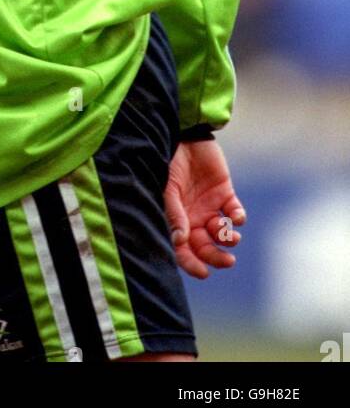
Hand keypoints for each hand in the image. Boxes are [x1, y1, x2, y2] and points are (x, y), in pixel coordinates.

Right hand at [164, 139, 245, 278]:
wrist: (183, 135)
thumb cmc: (169, 162)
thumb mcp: (168, 189)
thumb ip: (175, 214)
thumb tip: (180, 241)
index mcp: (177, 220)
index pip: (184, 249)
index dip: (192, 263)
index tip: (204, 272)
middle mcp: (194, 217)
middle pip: (206, 246)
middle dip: (217, 256)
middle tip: (228, 261)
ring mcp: (210, 206)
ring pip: (223, 233)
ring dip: (228, 238)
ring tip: (229, 235)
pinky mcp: (225, 193)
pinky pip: (235, 213)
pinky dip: (238, 218)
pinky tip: (235, 216)